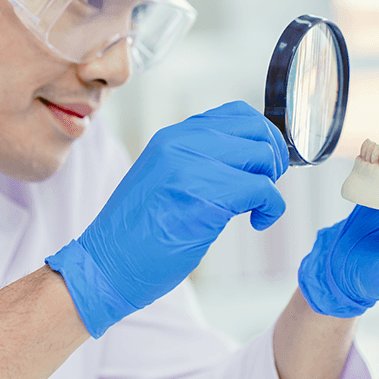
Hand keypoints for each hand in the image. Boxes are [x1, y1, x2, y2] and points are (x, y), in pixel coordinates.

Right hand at [46, 101, 289, 336]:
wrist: (105, 266)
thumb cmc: (138, 233)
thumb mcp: (163, 177)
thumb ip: (197, 159)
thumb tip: (247, 157)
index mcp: (173, 136)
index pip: (237, 113)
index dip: (261, 136)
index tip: (261, 164)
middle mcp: (181, 143)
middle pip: (256, 129)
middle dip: (273, 158)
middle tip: (265, 186)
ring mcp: (190, 167)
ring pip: (262, 156)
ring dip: (271, 183)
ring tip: (257, 206)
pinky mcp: (203, 197)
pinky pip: (261, 190)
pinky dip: (271, 208)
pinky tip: (258, 222)